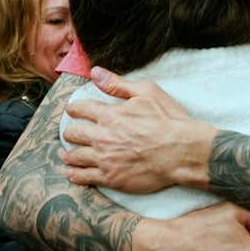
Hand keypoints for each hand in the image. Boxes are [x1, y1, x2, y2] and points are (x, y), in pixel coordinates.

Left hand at [61, 66, 215, 191]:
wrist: (182, 152)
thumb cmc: (168, 120)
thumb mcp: (147, 92)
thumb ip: (118, 83)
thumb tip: (95, 72)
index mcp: (110, 115)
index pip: (80, 109)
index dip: (75, 108)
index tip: (73, 110)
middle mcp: (103, 137)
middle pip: (73, 133)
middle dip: (71, 131)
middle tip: (73, 132)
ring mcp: (105, 159)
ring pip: (75, 156)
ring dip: (69, 154)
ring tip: (68, 154)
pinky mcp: (111, 178)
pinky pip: (84, 177)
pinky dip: (74, 174)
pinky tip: (71, 172)